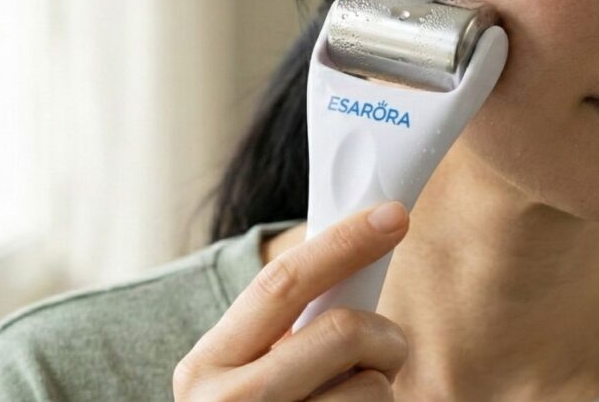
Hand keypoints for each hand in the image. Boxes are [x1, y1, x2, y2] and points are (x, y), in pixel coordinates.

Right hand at [173, 201, 410, 400]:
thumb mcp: (246, 370)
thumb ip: (289, 324)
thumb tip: (362, 246)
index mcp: (206, 365)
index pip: (282, 283)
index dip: (343, 243)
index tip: (393, 215)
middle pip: (343, 333)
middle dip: (385, 333)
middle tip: (388, 346)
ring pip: (374, 388)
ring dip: (382, 391)